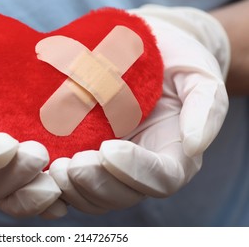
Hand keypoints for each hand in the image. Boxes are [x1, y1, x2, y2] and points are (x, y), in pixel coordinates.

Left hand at [49, 5, 229, 213]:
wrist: (150, 52)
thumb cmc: (178, 65)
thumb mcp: (201, 79)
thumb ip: (205, 111)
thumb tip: (194, 146)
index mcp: (173, 155)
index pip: (160, 178)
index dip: (134, 170)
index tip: (108, 148)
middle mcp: (142, 168)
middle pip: (123, 194)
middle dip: (96, 184)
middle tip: (71, 165)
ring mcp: (113, 166)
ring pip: (96, 196)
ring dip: (73, 189)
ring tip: (54, 169)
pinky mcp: (90, 156)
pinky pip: (75, 182)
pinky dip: (59, 183)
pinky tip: (43, 168)